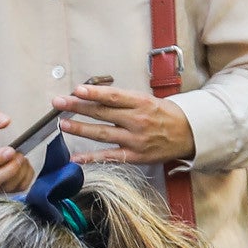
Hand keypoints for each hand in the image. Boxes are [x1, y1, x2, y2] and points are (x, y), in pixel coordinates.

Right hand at [0, 109, 36, 194]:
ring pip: (8, 187)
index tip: (11, 149)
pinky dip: (27, 176)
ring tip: (21, 156)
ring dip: (21, 171)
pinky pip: (20, 188)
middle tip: (19, 155)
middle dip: (10, 170)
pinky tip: (23, 164)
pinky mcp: (5, 188)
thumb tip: (6, 121)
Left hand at [50, 81, 193, 167]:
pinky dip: (91, 158)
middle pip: (103, 113)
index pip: (113, 96)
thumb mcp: (147, 99)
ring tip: (63, 124)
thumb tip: (95, 96)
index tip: (77, 90)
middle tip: (59, 103)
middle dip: (78, 107)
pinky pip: (110, 157)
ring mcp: (135, 140)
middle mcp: (137, 120)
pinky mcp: (135, 156)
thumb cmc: (165, 114)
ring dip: (81, 129)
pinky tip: (76, 157)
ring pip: (103, 134)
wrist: (188, 134)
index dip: (94, 93)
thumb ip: (123, 99)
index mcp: (141, 102)